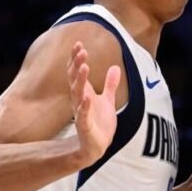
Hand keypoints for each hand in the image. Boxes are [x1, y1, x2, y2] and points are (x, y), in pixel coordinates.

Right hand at [67, 41, 120, 166]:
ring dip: (80, 81)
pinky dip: (84, 106)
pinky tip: (87, 97)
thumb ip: (110, 84)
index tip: (79, 44)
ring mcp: (81, 112)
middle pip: (75, 79)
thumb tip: (116, 67)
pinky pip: (82, 115)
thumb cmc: (99, 122)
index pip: (76, 73)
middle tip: (81, 51)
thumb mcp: (108, 100)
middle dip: (77, 65)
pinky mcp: (85, 125)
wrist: (96, 146)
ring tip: (84, 67)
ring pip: (77, 94)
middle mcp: (79, 100)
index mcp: (83, 93)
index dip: (76, 59)